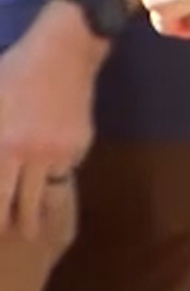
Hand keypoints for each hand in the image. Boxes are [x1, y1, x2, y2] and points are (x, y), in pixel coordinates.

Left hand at [0, 3, 99, 237]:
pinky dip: (55, 176)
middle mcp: (35, 155)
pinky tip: (49, 177)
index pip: (0, 195)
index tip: (0, 231)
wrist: (64, 54)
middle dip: (21, 225)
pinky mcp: (81, 145)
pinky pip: (66, 169)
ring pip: (51, 191)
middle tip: (18, 236)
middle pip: (27, 203)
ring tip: (35, 225)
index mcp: (6, 145)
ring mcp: (62, 152)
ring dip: (42, 209)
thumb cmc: (14, 72)